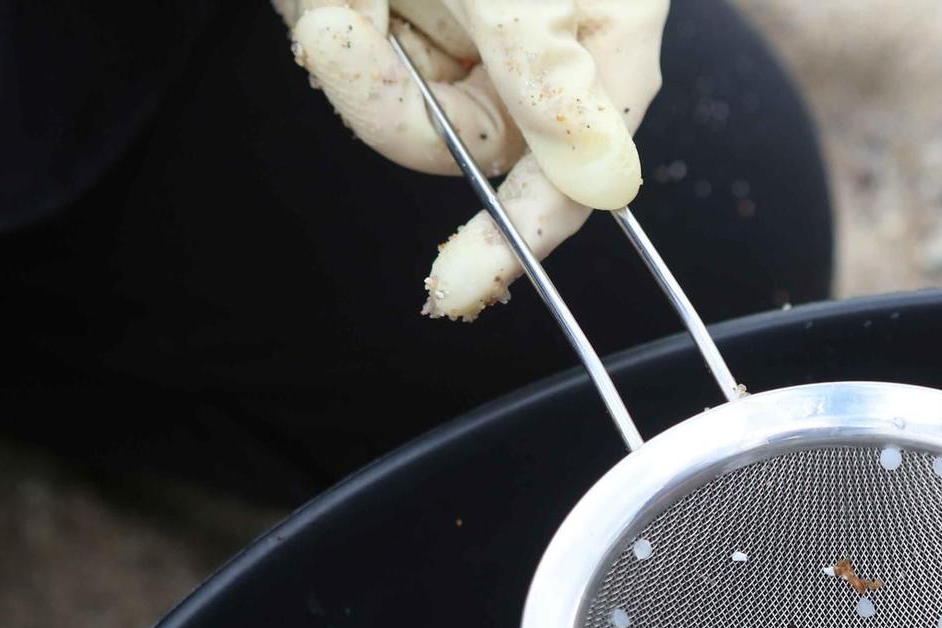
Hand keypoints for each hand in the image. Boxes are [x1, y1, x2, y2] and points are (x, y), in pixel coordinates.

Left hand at [276, 0, 668, 319]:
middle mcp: (534, 58)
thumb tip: (608, 187)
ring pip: (394, 104)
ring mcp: (462, 35)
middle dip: (387, 94)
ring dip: (351, 44)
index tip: (456, 286)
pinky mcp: (399, 15)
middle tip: (349, 26)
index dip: (517, 239)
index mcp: (597, 54)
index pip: (569, 181)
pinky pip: (355, 59)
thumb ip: (553, 82)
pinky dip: (333, 16)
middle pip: (458, 146)